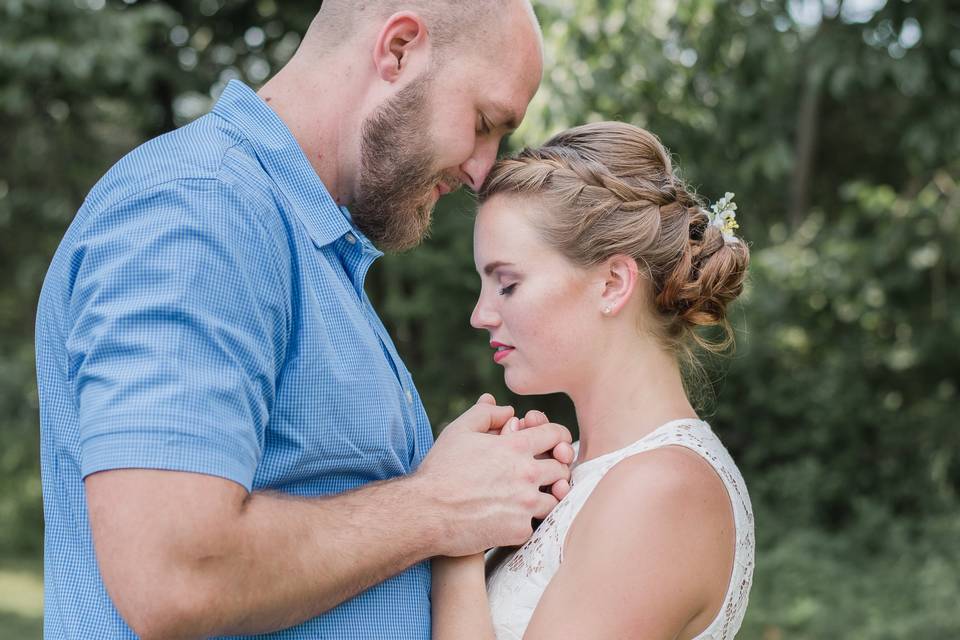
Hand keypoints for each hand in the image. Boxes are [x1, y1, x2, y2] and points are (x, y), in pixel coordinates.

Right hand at [415, 395, 572, 555]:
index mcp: (515, 446)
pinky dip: (526, 522)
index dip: (557, 437)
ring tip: (528, 498)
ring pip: (556, 499)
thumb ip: (487, 414)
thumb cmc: (440, 469)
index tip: (553, 445)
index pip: (556, 435)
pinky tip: (511, 518)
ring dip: (545, 497)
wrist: (426, 512)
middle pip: (562, 469)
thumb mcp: (459, 431)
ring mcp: (525, 504)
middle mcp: (526, 474)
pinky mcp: (519, 530)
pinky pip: (536, 525)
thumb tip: (509, 410)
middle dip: (555, 469)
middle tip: (542, 474)